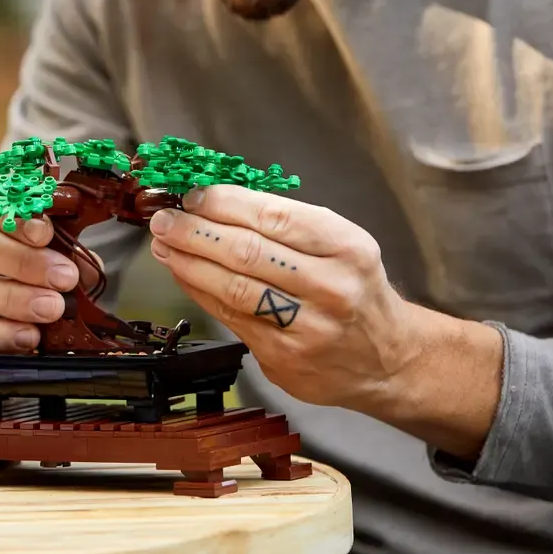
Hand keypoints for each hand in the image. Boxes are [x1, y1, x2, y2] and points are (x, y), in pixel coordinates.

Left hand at [147, 184, 417, 410]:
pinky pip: (231, 317)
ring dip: (189, 263)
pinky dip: (201, 292)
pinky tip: (185, 274)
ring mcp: (308, 327)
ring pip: (234, 288)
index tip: (194, 195)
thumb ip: (283, 224)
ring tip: (165, 245)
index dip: (225, 204)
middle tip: (165, 220)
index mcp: (347, 247)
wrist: (387, 358)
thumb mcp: (339, 244)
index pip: (274, 217)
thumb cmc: (353, 289)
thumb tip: (214, 202)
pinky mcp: (285, 358)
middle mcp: (331, 287)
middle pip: (248, 252)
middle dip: (196, 232)